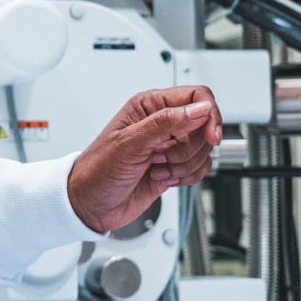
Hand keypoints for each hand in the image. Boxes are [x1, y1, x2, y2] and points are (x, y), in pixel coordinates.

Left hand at [66, 86, 221, 233]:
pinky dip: (186, 177)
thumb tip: (199, 109)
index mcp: (150, 106)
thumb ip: (165, 123)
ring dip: (184, 165)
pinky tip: (163, 178)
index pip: (196, 96)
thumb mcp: (129, 143)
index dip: (209, 114)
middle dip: (188, 148)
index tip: (211, 136)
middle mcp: (162, 123)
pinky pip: (200, 168)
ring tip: (157, 169)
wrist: (90, 204)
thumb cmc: (97, 170)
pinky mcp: (174, 167)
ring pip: (204, 150)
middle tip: (160, 157)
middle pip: (204, 126)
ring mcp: (169, 146)